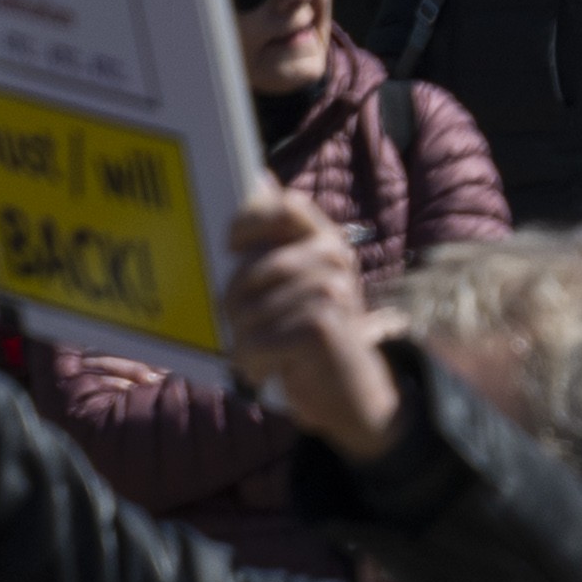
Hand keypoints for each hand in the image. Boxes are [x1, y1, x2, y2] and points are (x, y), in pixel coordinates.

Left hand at [226, 190, 412, 457]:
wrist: (351, 390)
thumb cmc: (309, 336)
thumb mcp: (297, 286)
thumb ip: (274, 247)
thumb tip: (255, 191)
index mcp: (326, 240)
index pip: (286, 206)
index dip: (250, 220)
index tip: (230, 248)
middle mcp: (335, 257)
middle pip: (250, 270)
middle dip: (234, 307)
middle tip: (249, 329)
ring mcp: (333, 290)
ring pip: (247, 312)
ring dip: (243, 343)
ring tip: (265, 353)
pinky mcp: (322, 327)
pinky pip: (256, 341)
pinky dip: (253, 363)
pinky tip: (270, 369)